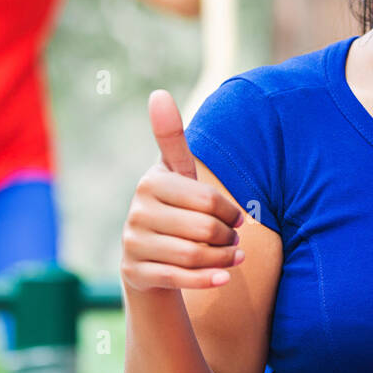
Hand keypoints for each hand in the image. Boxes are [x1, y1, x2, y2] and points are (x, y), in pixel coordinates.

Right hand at [120, 90, 245, 292]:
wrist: (148, 256)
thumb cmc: (174, 207)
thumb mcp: (177, 174)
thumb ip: (171, 136)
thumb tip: (158, 93)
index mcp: (152, 182)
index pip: (207, 199)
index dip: (230, 211)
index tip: (239, 218)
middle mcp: (137, 211)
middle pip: (203, 229)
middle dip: (228, 237)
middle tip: (236, 241)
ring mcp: (133, 242)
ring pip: (193, 255)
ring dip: (223, 259)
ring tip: (234, 257)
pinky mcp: (135, 272)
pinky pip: (180, 278)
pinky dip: (208, 279)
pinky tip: (224, 278)